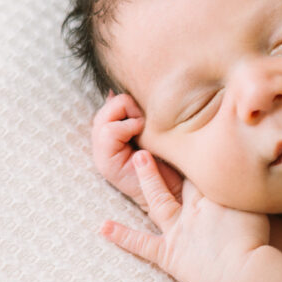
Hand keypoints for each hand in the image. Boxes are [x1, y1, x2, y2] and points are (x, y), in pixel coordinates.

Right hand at [92, 91, 182, 208]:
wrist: (179, 191)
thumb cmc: (174, 160)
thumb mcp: (156, 129)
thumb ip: (141, 113)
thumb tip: (119, 89)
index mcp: (114, 135)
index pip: (109, 105)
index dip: (127, 101)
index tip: (146, 112)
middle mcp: (103, 145)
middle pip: (104, 109)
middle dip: (127, 105)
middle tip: (146, 120)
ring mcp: (102, 155)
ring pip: (103, 119)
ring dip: (128, 116)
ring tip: (144, 129)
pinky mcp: (106, 164)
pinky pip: (108, 132)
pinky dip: (127, 127)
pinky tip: (141, 136)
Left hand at [101, 149, 270, 281]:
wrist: (244, 274)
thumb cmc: (257, 244)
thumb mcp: (260, 210)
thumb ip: (255, 193)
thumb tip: (262, 175)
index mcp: (217, 199)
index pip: (204, 170)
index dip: (199, 155)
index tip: (195, 138)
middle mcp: (195, 210)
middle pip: (180, 178)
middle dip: (170, 159)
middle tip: (159, 139)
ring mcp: (180, 231)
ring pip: (159, 200)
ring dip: (148, 180)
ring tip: (135, 159)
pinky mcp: (170, 255)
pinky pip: (143, 244)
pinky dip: (123, 237)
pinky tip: (103, 227)